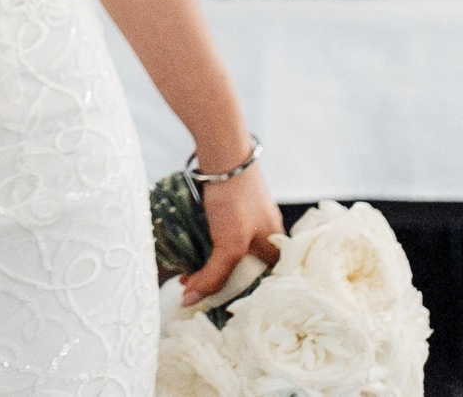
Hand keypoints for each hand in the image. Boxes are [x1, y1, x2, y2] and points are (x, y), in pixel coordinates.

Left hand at [180, 163, 283, 305]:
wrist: (223, 154)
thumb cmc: (236, 200)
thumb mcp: (230, 244)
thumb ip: (214, 275)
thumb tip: (190, 300)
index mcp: (276, 248)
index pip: (263, 285)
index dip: (241, 299)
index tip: (217, 309)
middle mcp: (265, 237)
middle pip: (243, 271)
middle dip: (220, 283)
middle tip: (194, 293)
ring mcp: (248, 222)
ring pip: (228, 255)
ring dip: (208, 266)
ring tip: (186, 277)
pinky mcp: (230, 211)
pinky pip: (218, 239)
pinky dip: (203, 248)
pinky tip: (186, 254)